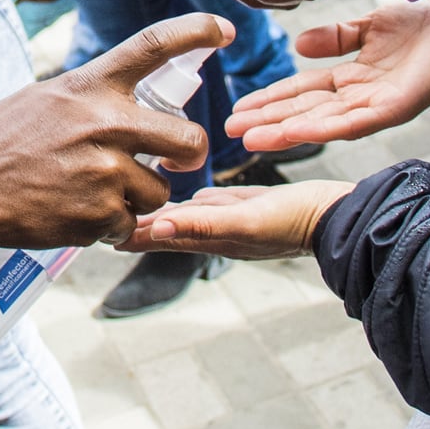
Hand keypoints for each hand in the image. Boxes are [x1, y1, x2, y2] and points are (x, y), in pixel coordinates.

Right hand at [0, 13, 225, 247]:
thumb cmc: (2, 139)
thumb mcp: (47, 97)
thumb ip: (92, 97)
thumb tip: (128, 99)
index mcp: (91, 88)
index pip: (152, 47)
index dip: (194, 32)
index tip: (222, 29)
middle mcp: (106, 125)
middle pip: (188, 138)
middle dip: (189, 154)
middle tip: (176, 161)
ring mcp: (105, 172)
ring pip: (159, 190)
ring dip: (139, 197)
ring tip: (99, 193)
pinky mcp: (99, 215)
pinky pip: (129, 222)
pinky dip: (110, 224)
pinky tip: (79, 214)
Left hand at [118, 181, 354, 259]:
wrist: (338, 217)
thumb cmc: (295, 223)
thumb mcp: (246, 222)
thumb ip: (202, 225)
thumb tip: (154, 230)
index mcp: (208, 236)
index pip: (155, 236)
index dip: (125, 231)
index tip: (91, 226)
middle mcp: (214, 231)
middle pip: (163, 226)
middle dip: (134, 219)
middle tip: (100, 209)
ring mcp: (230, 219)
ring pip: (184, 214)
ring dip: (160, 210)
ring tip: (133, 200)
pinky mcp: (246, 205)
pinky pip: (210, 202)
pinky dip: (192, 199)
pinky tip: (187, 192)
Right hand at [226, 0, 429, 150]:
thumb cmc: (424, 26)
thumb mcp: (369, 26)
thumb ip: (336, 36)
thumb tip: (299, 46)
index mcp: (352, 80)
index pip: (302, 92)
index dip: (271, 100)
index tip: (239, 109)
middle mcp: (359, 98)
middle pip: (304, 112)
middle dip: (268, 122)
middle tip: (231, 131)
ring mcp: (375, 107)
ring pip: (322, 122)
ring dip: (286, 131)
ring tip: (251, 139)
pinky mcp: (395, 108)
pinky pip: (355, 122)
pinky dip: (325, 128)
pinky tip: (298, 133)